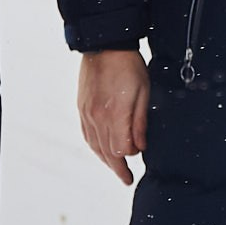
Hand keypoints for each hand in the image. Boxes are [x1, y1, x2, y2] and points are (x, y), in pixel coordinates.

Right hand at [77, 49, 149, 184]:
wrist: (105, 45)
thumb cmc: (129, 66)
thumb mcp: (143, 92)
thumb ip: (140, 123)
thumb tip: (140, 148)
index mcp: (114, 115)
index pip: (120, 150)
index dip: (130, 157)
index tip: (139, 158)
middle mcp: (97, 117)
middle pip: (106, 152)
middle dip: (117, 168)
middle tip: (127, 179)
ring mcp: (87, 113)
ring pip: (95, 146)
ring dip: (105, 160)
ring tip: (116, 169)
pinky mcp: (82, 107)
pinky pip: (87, 134)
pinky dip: (94, 147)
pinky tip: (101, 151)